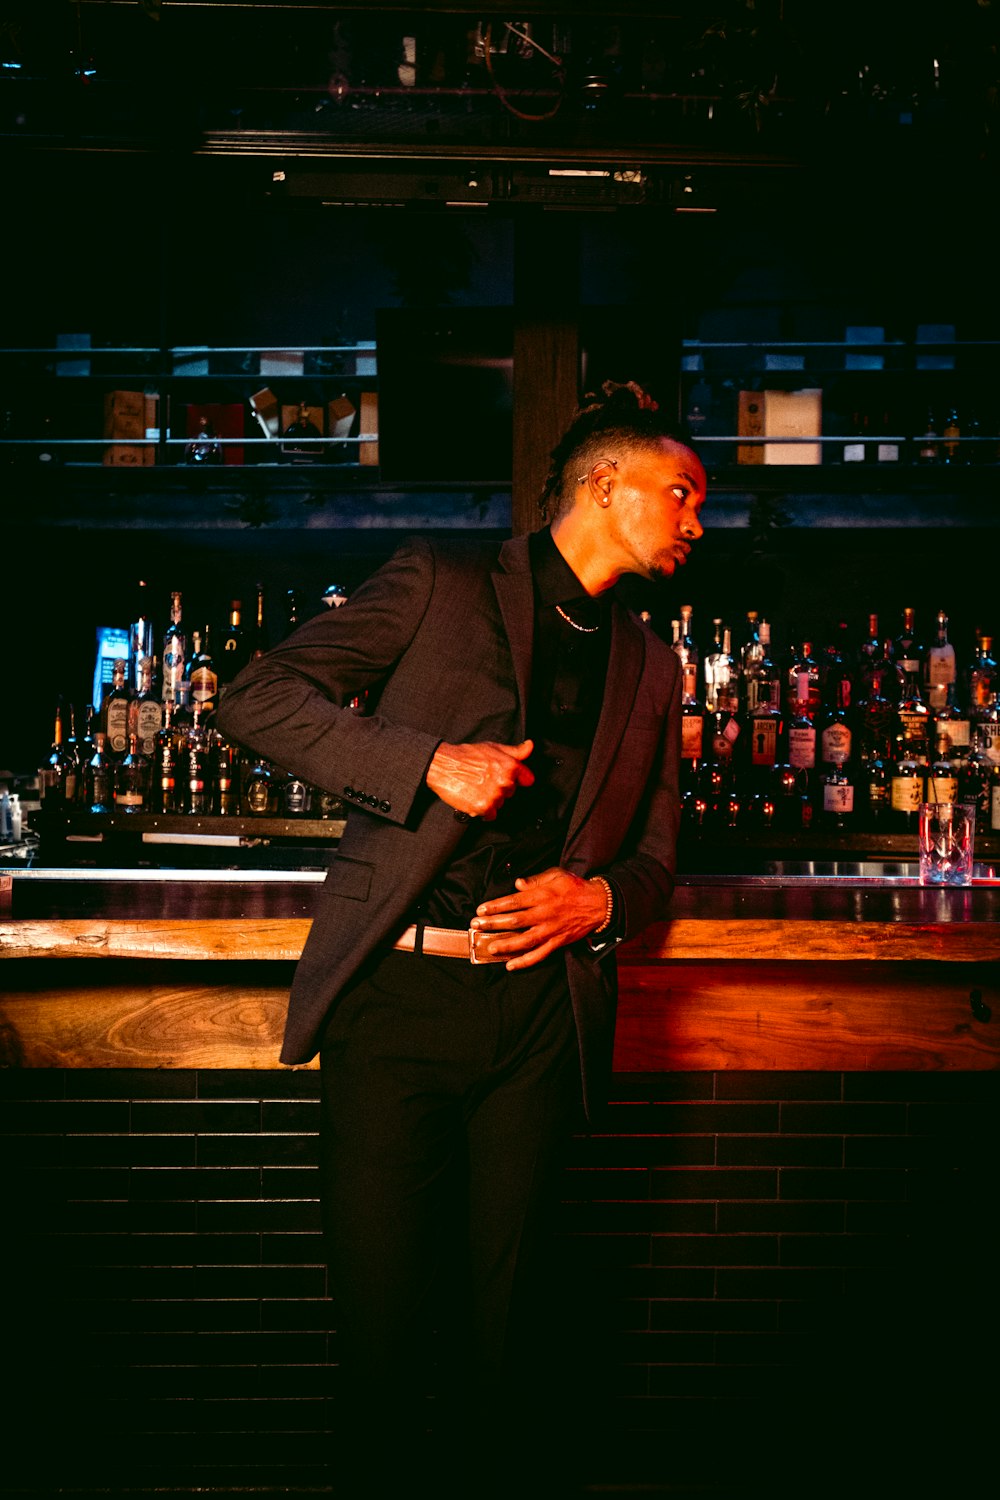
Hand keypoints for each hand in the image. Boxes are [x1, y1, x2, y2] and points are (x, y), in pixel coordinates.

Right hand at [426, 738, 534, 820]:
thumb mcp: (492, 747)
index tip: (506, 777)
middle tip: (484, 780)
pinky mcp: (483, 808)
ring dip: (491, 800)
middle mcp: (505, 782)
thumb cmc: (465, 756)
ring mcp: (495, 796)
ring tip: (476, 788)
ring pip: (500, 804)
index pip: (527, 779)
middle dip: (500, 788)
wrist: (443, 766)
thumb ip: (515, 751)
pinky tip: (474, 798)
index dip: (517, 778)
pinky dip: (482, 810)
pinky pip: (490, 815)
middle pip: (511, 792)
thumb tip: (530, 746)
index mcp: (510, 766)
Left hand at [470, 867, 608, 969]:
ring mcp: (551, 930)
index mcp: (542, 896)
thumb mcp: (556, 875)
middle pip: (515, 920)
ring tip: (491, 948)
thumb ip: (536, 880)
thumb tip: (518, 883)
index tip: (481, 910)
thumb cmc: (575, 887)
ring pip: (525, 940)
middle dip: (493, 924)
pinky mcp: (557, 942)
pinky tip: (511, 965)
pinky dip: (525, 962)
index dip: (495, 906)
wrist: (599, 904)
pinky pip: (539, 955)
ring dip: (506, 945)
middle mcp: (544, 914)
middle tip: (476, 926)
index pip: (514, 902)